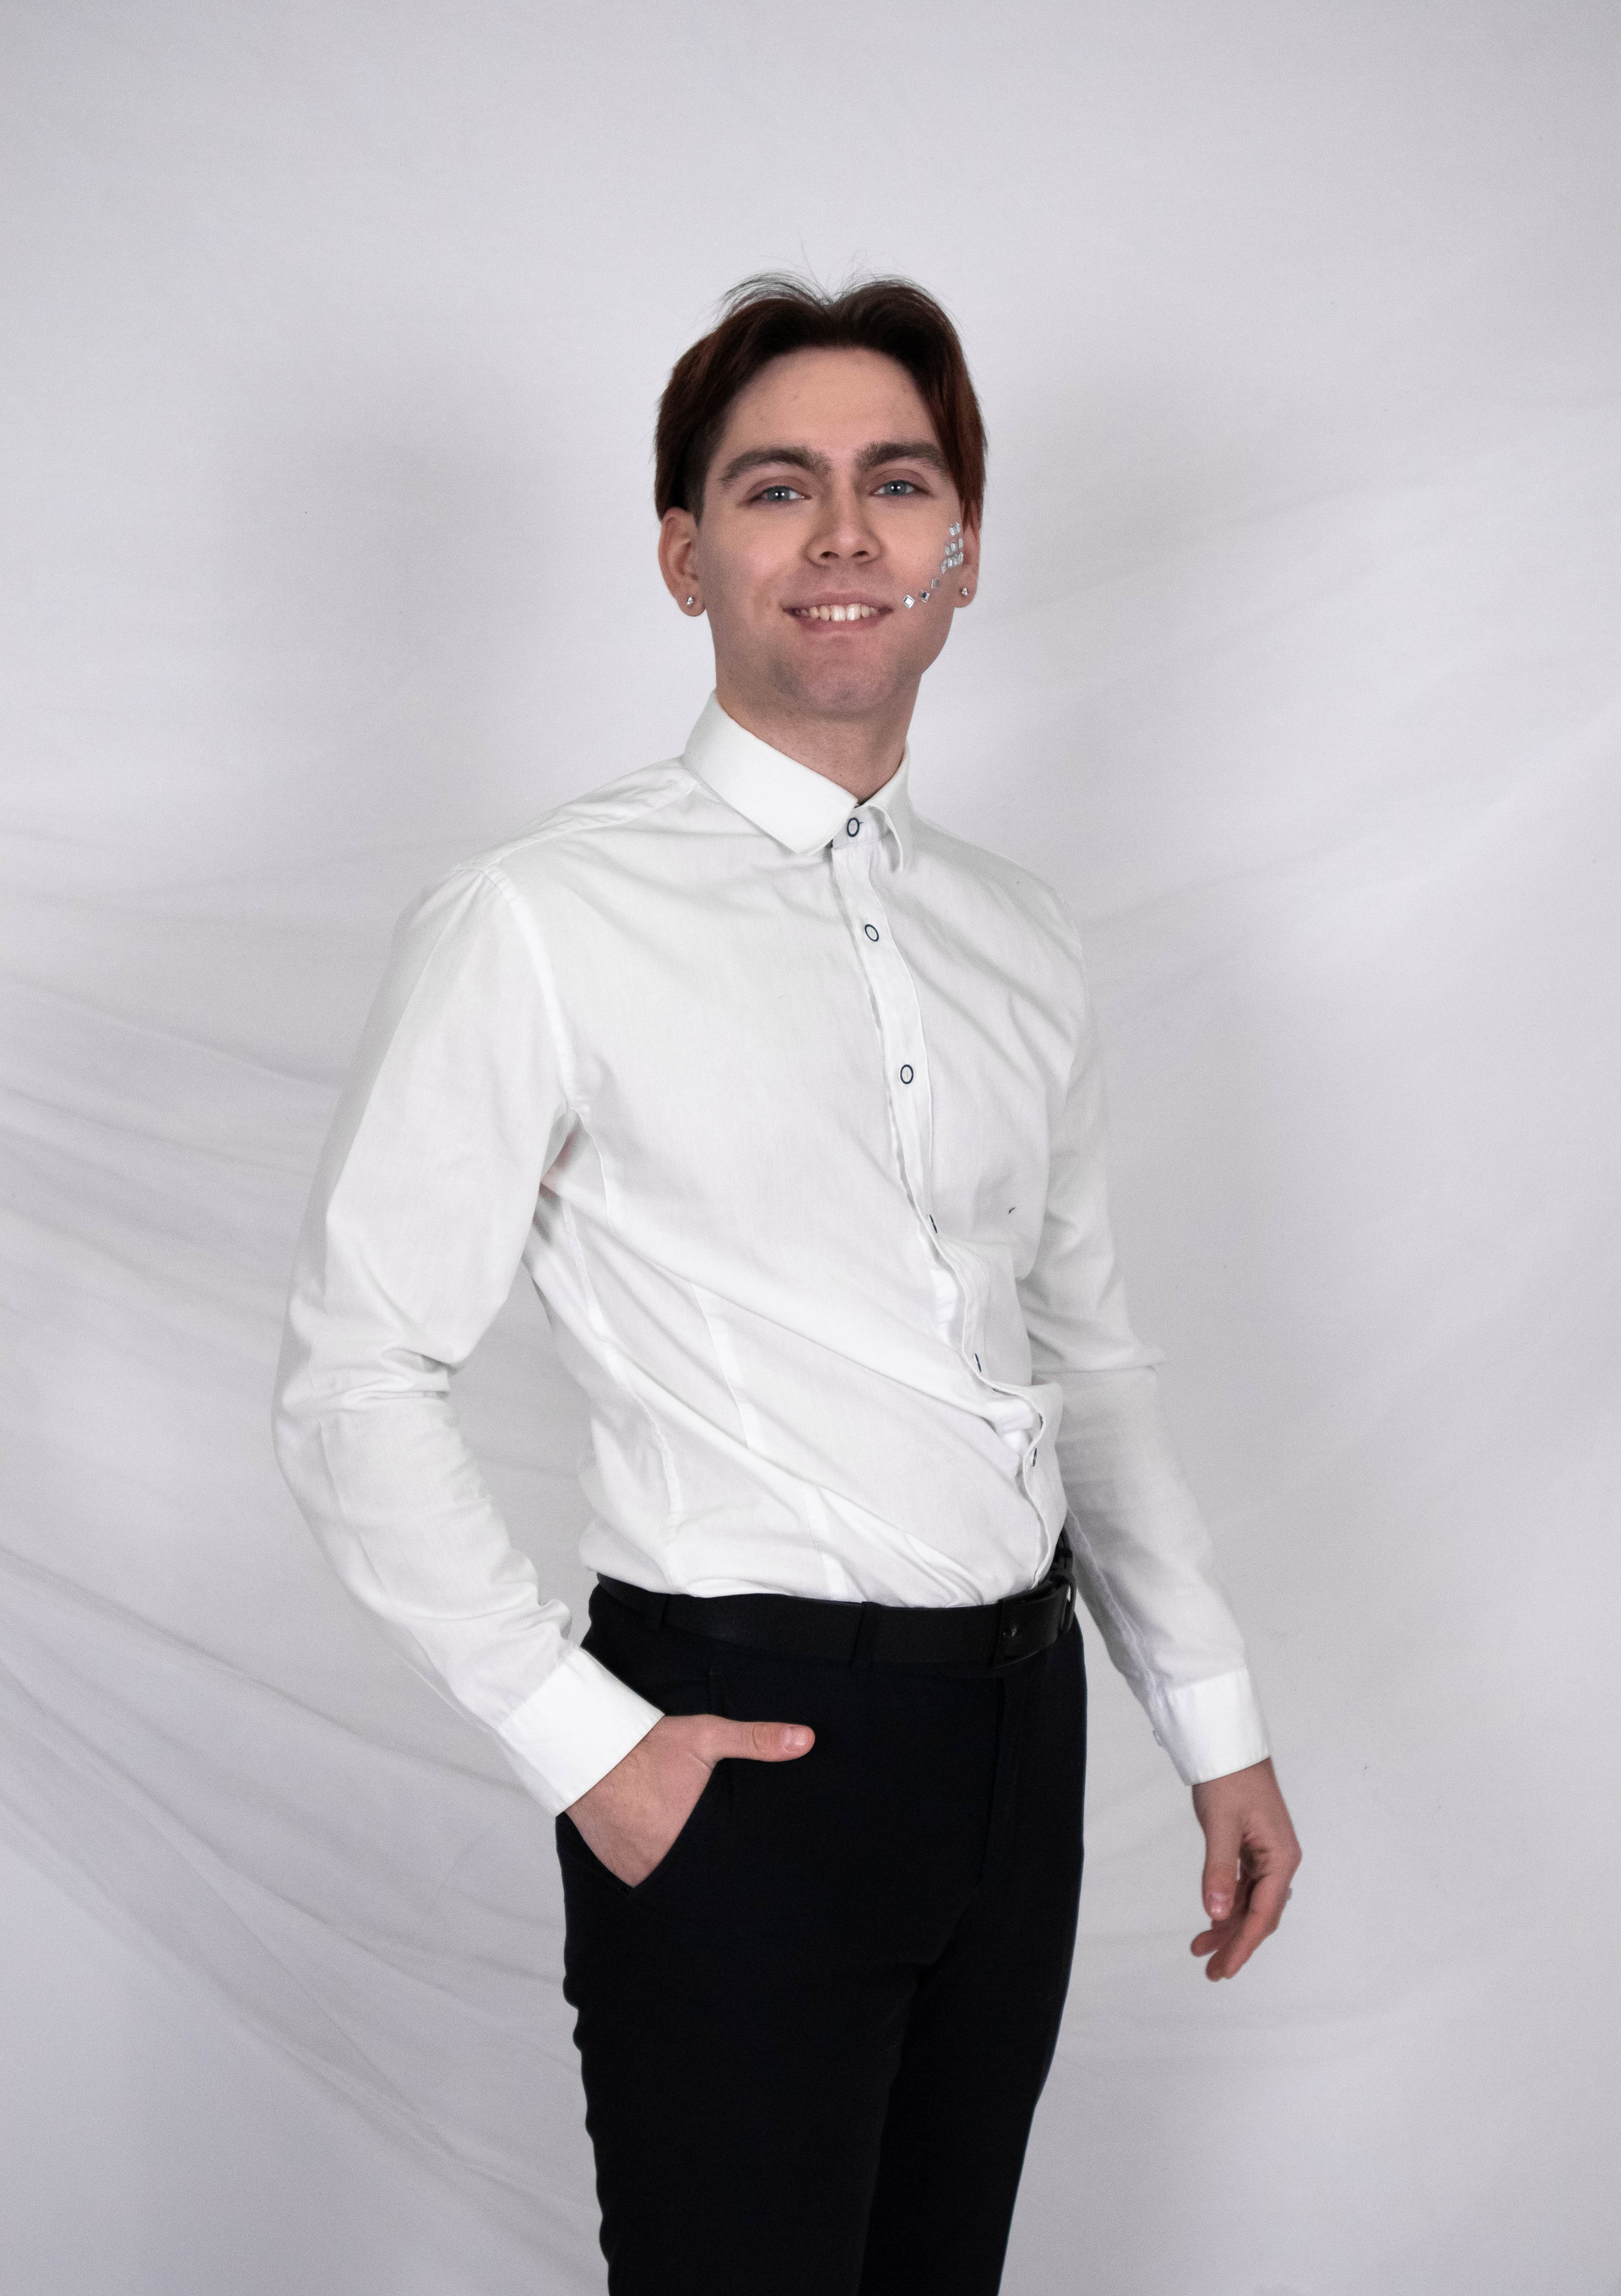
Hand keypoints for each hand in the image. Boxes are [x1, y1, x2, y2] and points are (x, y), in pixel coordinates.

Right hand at [565, 1711, 814, 1885]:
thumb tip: (806, 1740)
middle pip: (701, 1882)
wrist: (584, 1751)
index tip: (757, 1872)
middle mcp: (664, 1865)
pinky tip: (666, 1854)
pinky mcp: (617, 1868)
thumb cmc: (647, 1745)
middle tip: (731, 1867)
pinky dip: (657, 1869)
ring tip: (700, 1863)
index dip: (743, 1873)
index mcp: (693, 1842)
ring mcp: (637, 1871)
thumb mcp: (706, 1737)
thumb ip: (756, 1740)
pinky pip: (645, 1878)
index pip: (728, 1873)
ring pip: (672, 1884)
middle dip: (715, 1876)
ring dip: (685, 1875)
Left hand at [1189, 1756, 1300, 1980]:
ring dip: (1228, 1926)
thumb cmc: (1229, 1779)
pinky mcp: (1253, 1849)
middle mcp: (1279, 1861)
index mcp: (1281, 1858)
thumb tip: (1214, 1914)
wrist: (1227, 1745)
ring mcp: (1267, 1856)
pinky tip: (1211, 1920)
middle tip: (1211, 1970)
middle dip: (1236, 1943)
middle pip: (1260, 1914)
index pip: (1263, 1913)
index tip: (1225, 1968)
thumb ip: (1219, 1870)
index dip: (1244, 1944)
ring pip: (1250, 1903)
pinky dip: (1227, 1905)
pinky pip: (1243, 1888)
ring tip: (1201, 1949)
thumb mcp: (1221, 1826)